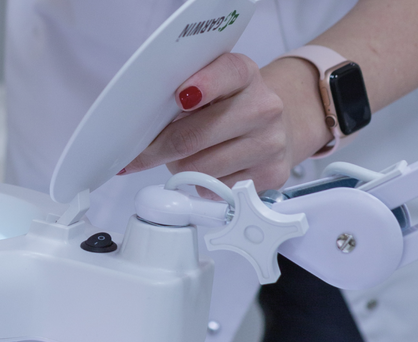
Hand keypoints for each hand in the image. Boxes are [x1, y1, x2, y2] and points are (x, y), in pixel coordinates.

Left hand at [122, 53, 329, 192]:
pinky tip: (212, 169)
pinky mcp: (271, 174)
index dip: (201, 86)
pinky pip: (216, 190)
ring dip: (181, 168)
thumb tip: (143, 128)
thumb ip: (181, 95)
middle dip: (160, 149)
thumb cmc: (230, 107)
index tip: (180, 97)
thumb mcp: (209, 87)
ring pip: (199, 169)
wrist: (274, 127)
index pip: (225, 74)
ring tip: (189, 156)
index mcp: (244, 75)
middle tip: (146, 152)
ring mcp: (270, 143)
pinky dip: (203, 184)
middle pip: (193, 137)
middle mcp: (263, 107)